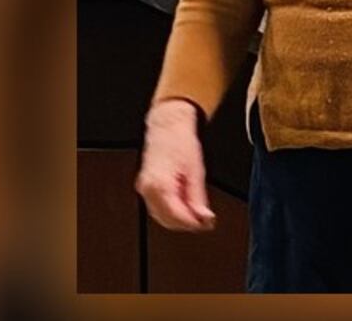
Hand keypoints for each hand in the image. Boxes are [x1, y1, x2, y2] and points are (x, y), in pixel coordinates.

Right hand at [134, 99, 216, 231]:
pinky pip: (158, 207)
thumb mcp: (196, 170)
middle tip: (205, 221)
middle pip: (167, 220)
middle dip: (187, 223)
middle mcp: (147, 188)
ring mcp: (144, 188)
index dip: (193, 224)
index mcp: (159, 184)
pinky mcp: (145, 187)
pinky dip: (172, 211)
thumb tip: (204, 217)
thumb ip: (198, 197)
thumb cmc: (180, 141)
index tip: (207, 224)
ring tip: (197, 213)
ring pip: (161, 216)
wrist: (168, 126)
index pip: (175, 216)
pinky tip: (185, 205)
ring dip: (179, 219)